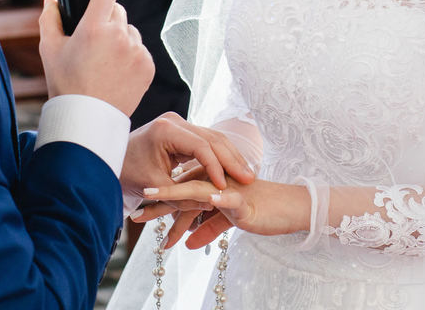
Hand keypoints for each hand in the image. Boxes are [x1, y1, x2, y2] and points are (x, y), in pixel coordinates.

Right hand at [37, 0, 153, 116]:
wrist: (87, 119)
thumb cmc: (65, 83)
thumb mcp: (50, 49)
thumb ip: (50, 18)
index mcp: (94, 28)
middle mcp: (119, 36)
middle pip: (118, 10)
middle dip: (106, 17)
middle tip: (95, 35)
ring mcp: (136, 51)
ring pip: (130, 30)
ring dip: (120, 36)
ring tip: (104, 58)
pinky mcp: (148, 66)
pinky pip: (140, 50)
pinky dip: (130, 55)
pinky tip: (115, 70)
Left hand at [122, 113, 255, 204]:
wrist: (111, 158)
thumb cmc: (127, 173)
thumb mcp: (153, 186)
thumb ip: (180, 195)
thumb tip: (210, 204)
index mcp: (166, 130)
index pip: (201, 146)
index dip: (216, 167)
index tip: (226, 186)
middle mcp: (175, 121)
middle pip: (212, 138)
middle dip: (231, 159)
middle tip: (249, 178)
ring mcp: (180, 123)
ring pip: (214, 137)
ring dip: (231, 156)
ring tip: (247, 175)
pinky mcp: (183, 130)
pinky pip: (208, 141)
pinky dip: (222, 155)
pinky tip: (235, 169)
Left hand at [137, 177, 309, 247]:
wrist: (289, 207)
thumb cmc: (259, 211)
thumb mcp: (228, 222)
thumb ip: (208, 229)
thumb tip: (188, 244)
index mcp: (212, 183)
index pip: (180, 191)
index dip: (160, 202)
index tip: (138, 214)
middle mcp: (217, 180)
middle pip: (182, 189)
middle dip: (158, 201)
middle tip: (136, 215)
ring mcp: (230, 186)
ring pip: (198, 189)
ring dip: (176, 192)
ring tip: (155, 195)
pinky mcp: (244, 198)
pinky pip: (229, 198)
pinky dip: (217, 200)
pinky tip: (207, 201)